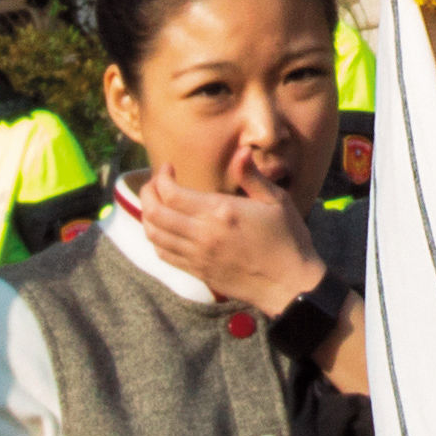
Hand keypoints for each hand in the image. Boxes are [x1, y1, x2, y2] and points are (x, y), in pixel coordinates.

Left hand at [130, 172, 325, 314]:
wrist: (288, 284)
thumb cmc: (288, 238)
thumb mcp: (276, 201)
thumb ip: (252, 176)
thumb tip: (240, 151)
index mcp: (221, 213)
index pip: (172, 194)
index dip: (162, 177)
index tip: (167, 167)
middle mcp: (203, 235)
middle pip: (155, 213)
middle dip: (147, 193)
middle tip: (155, 182)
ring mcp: (197, 256)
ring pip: (154, 235)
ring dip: (148, 215)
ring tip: (156, 202)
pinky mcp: (198, 271)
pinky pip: (164, 254)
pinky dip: (156, 238)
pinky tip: (164, 228)